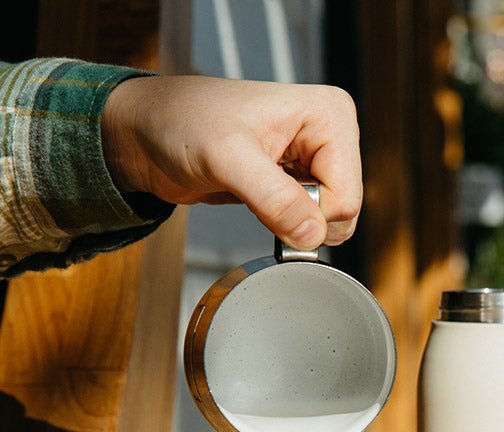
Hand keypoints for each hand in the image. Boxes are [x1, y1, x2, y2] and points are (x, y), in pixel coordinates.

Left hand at [101, 75, 360, 249]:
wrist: (148, 133)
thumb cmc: (180, 121)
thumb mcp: (226, 157)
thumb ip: (273, 198)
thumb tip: (312, 235)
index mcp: (329, 115)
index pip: (346, 196)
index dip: (307, 212)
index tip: (265, 198)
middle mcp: (331, 135)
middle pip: (343, 212)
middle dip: (300, 219)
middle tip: (256, 194)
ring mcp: (317, 159)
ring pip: (329, 222)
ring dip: (290, 223)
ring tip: (254, 193)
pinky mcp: (300, 180)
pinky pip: (311, 223)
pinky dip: (284, 225)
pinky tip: (257, 201)